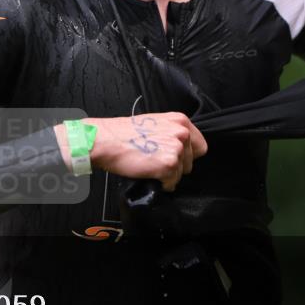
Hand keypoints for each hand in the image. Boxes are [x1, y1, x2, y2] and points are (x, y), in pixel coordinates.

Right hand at [57, 113, 206, 190]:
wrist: (104, 140)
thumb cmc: (122, 133)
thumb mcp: (153, 124)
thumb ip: (171, 133)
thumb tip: (179, 150)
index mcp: (180, 121)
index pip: (199, 146)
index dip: (186, 155)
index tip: (173, 157)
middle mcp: (182, 133)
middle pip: (191, 162)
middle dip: (175, 166)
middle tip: (154, 160)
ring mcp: (176, 149)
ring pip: (181, 173)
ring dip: (166, 175)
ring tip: (148, 166)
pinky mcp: (168, 165)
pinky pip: (171, 183)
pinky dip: (160, 183)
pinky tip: (147, 173)